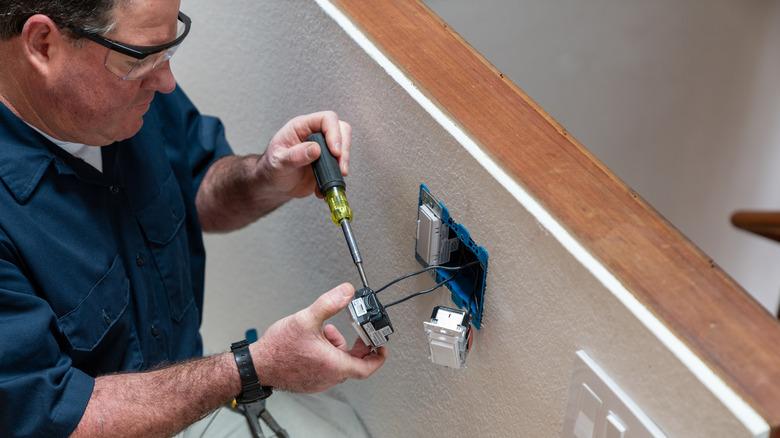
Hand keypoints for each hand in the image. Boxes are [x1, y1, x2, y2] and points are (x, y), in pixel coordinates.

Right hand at [250, 283, 386, 392]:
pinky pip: (327, 368)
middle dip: (354, 344)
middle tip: (352, 330)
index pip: (367, 367)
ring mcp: (319, 381)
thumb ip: (329, 303)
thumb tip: (346, 292)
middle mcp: (329, 377)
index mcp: (334, 365)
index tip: (381, 346)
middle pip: (353, 362)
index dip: (378, 356)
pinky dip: (327, 354)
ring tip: (324, 332)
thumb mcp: (306, 319)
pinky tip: (314, 342)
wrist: (257, 365)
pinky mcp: (310, 381)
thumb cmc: (278, 348)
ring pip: (339, 363)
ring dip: (337, 347)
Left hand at [258, 111, 351, 198]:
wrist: (273, 185)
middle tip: (340, 166)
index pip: (326, 119)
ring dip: (343, 163)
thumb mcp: (278, 162)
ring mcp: (323, 149)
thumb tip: (315, 149)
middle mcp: (314, 135)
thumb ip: (295, 155)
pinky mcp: (327, 163)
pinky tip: (323, 187)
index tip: (334, 151)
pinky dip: (336, 178)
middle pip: (341, 130)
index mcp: (301, 127)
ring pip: (344, 147)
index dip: (334, 133)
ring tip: (333, 178)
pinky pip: (340, 166)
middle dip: (344, 148)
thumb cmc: (271, 169)